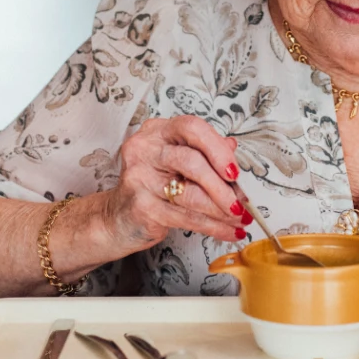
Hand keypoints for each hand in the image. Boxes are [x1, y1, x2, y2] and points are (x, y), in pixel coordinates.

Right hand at [99, 115, 246, 259]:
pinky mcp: (141, 206)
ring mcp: (140, 178)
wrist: (115, 217)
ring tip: (239, 218)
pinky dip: (212, 226)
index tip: (235, 170)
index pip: (192, 128)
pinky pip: (186, 217)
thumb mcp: (174, 162)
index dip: (218, 149)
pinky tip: (227, 230)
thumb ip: (202, 152)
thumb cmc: (149, 186)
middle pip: (192, 161)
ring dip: (222, 210)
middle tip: (242, 201)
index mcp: (157, 131)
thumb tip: (232, 148)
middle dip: (223, 186)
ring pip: (191, 194)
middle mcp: (145, 150)